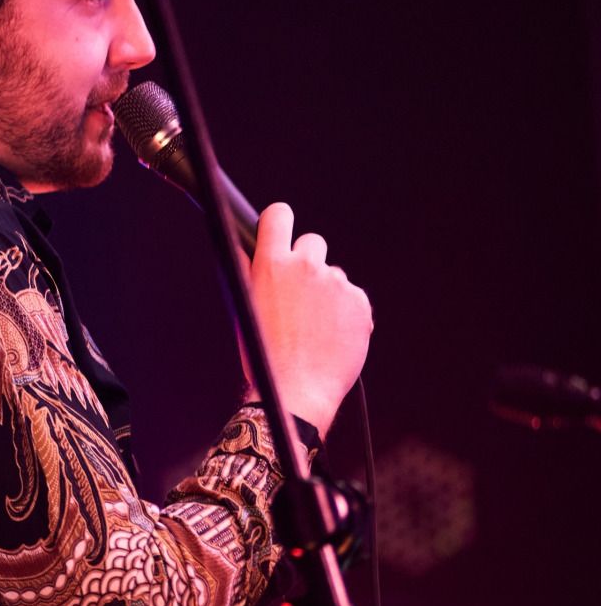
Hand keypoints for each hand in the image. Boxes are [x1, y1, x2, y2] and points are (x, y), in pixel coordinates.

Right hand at [244, 203, 372, 433]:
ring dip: (326, 292)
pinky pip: (353, 298)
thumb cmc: (265, 355)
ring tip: (315, 327)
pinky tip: (332, 336)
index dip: (279, 222)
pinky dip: (345, 312)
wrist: (297, 390)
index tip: (280, 231)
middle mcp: (306, 267)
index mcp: (271, 265)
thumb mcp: (246, 309)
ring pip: (333, 275)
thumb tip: (248, 251)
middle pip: (312, 242)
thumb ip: (251, 274)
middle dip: (307, 262)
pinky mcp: (360, 302)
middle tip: (299, 294)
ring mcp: (336, 283)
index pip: (278, 215)